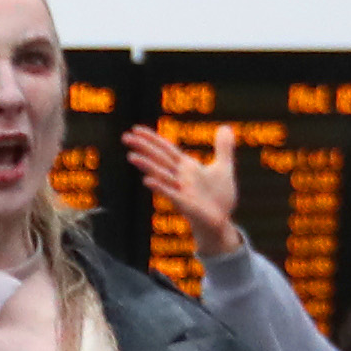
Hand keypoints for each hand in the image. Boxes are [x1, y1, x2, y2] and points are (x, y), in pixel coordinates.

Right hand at [121, 121, 248, 260]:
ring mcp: (180, 191)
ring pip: (161, 175)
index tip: (135, 129)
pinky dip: (159, 187)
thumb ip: (223, 148)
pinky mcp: (185, 205)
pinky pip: (170, 194)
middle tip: (125, 137)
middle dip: (143, 147)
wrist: (221, 222)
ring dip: (147, 166)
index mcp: (186, 167)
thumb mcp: (224, 168)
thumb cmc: (219, 198)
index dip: (152, 138)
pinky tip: (147, 181)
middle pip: (159, 159)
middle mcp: (179, 177)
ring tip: (131, 156)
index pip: (166, 149)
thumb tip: (225, 127)